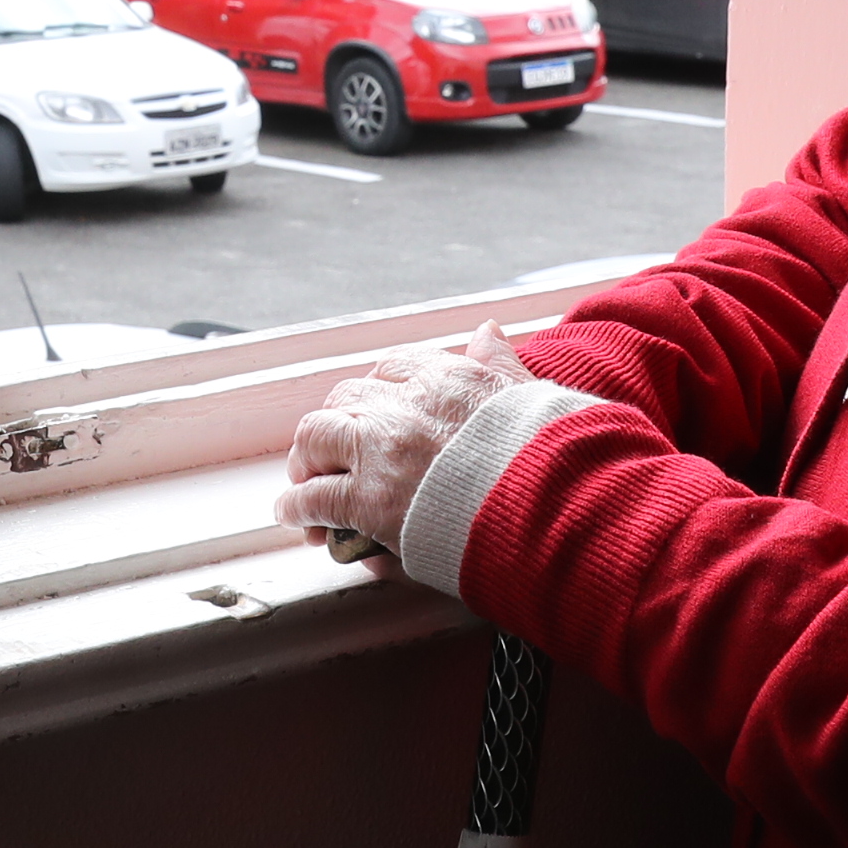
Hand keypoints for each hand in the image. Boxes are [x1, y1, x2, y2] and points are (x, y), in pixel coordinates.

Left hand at [275, 328, 531, 568]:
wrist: (550, 505)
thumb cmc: (549, 458)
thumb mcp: (530, 394)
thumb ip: (500, 364)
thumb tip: (487, 331)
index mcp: (447, 378)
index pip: (393, 368)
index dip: (377, 392)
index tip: (375, 409)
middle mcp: (405, 405)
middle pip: (346, 399)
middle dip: (335, 422)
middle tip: (332, 447)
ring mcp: (381, 450)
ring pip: (316, 437)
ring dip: (307, 458)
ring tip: (306, 479)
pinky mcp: (367, 500)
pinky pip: (314, 497)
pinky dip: (298, 506)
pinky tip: (297, 516)